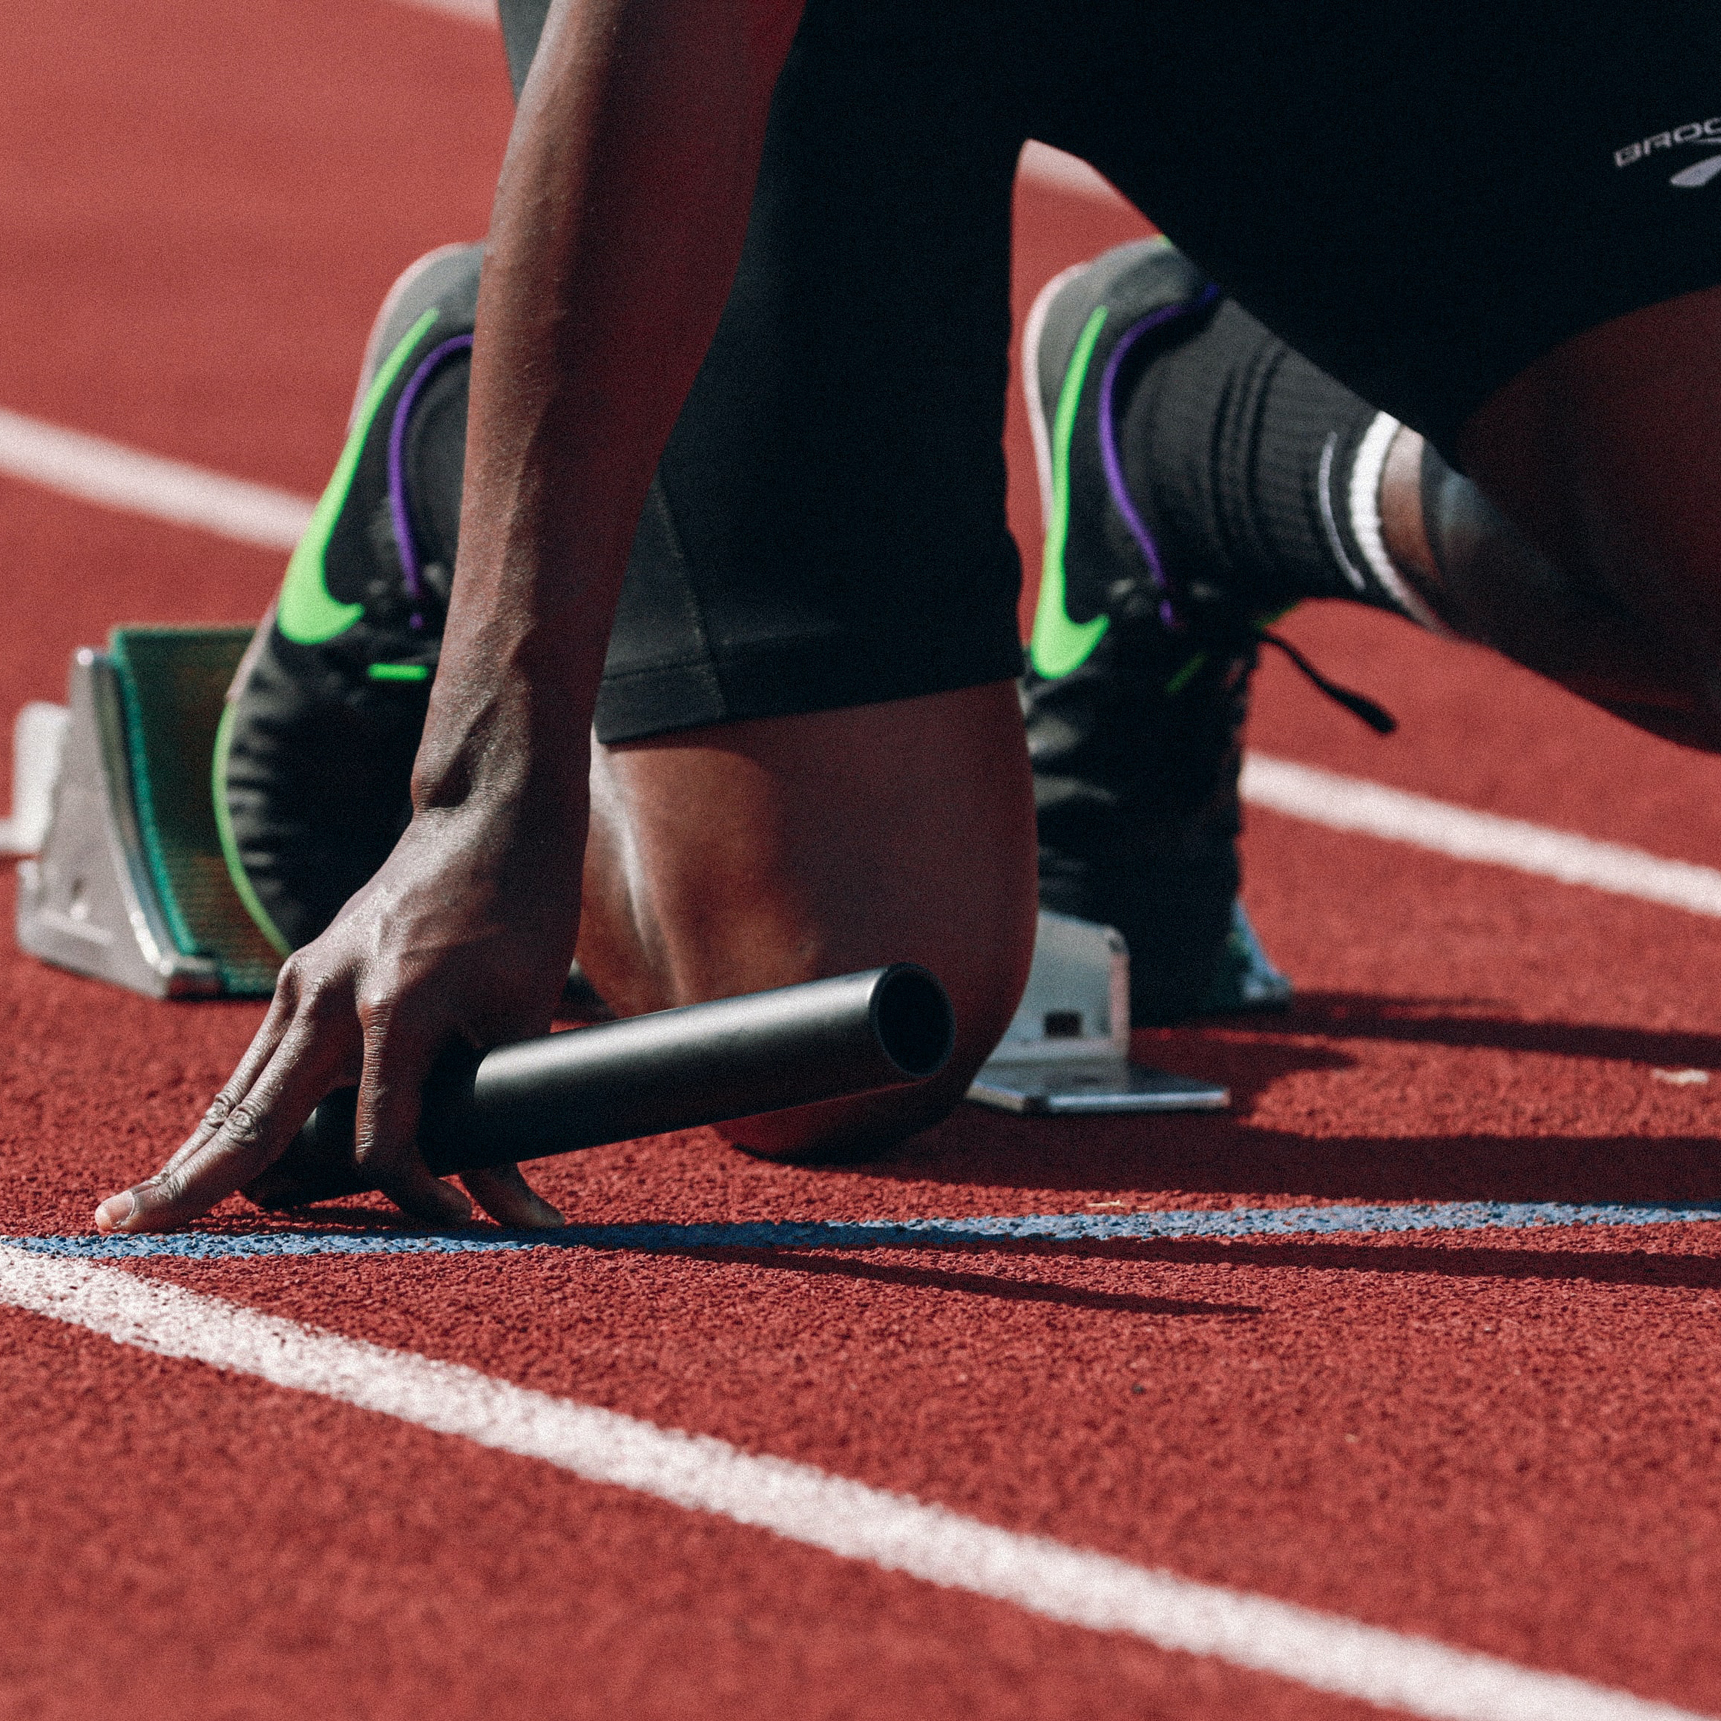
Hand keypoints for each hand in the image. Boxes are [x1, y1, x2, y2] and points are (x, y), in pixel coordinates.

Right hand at [93, 794, 582, 1232]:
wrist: (486, 818)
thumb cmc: (520, 913)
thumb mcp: (525, 1014)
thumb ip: (504, 1110)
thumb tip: (510, 1208)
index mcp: (394, 1007)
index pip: (379, 1142)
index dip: (420, 1195)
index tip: (463, 1222)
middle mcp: (329, 995)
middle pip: (254, 1117)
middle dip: (196, 1182)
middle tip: (130, 1230)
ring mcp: (305, 981)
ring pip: (240, 1090)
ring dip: (198, 1152)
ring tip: (142, 1212)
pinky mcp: (302, 977)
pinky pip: (258, 1062)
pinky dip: (232, 1114)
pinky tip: (203, 1156)